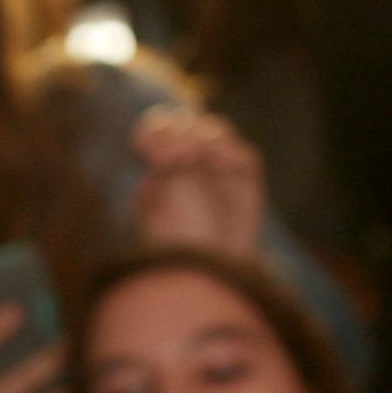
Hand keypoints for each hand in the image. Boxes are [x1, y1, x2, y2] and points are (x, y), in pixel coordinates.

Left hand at [131, 107, 266, 260]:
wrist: (208, 266)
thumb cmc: (177, 231)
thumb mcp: (158, 186)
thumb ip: (158, 149)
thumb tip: (149, 129)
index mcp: (157, 172)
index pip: (159, 130)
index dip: (158, 129)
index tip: (146, 143)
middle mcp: (188, 169)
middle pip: (190, 126)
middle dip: (182, 132)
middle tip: (176, 155)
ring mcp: (218, 176)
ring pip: (217, 135)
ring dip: (207, 138)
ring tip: (197, 155)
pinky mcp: (245, 185)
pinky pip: (243, 155)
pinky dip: (231, 154)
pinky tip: (221, 163)